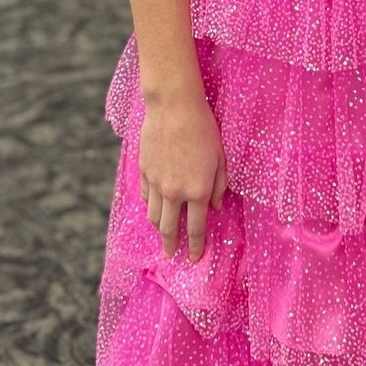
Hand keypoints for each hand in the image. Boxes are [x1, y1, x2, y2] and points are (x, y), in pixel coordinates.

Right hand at [137, 88, 227, 261]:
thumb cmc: (204, 129)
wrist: (173, 107)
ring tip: (162, 236)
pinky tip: (153, 209)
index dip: (194, 247)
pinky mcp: (144, 171)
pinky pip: (145, 197)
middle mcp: (175, 192)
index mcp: (198, 191)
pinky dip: (149, 207)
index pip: (195, 229)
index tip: (193, 258)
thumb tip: (216, 208)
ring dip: (158, 229)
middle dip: (171, 246)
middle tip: (171, 256)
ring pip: (153, 216)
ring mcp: (156, 183)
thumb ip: (220, 186)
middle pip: (169, 228)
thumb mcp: (221, 158)